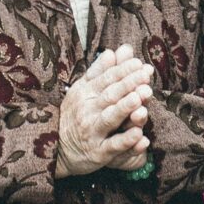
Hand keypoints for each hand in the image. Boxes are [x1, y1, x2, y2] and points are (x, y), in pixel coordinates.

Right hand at [55, 44, 153, 178]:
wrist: (57, 149)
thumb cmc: (75, 114)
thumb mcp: (83, 89)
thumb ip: (100, 71)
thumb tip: (114, 51)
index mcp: (86, 93)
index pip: (106, 79)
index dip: (123, 70)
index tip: (138, 62)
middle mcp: (88, 111)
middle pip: (110, 95)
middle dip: (129, 84)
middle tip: (145, 74)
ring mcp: (93, 132)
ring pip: (110, 118)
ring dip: (126, 108)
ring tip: (141, 97)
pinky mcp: (99, 152)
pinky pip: (113, 146)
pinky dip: (126, 141)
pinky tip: (140, 135)